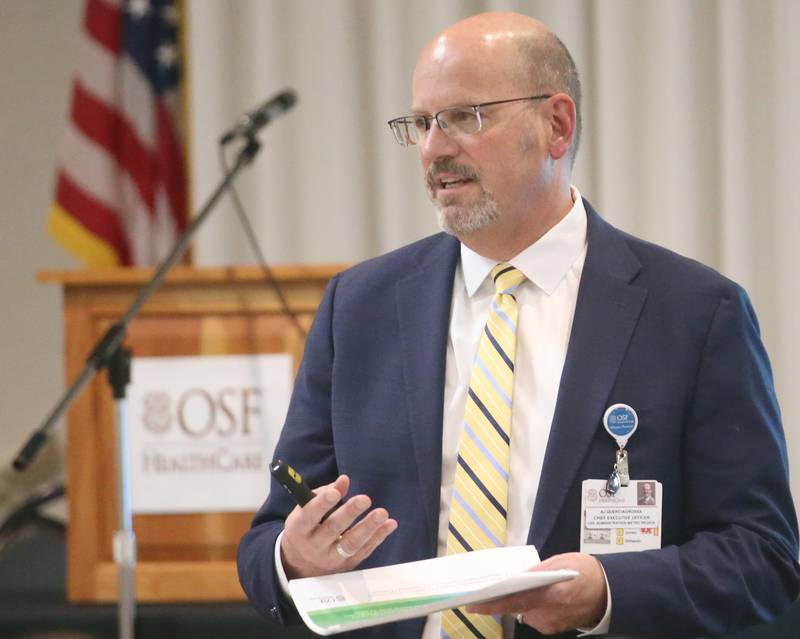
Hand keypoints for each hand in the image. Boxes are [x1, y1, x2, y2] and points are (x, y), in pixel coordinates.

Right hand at [280, 474, 398, 578]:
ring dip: (368, 527)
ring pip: (351, 543)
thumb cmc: (306, 527)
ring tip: (382, 513)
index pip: (310, 515)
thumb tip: (344, 481)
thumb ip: (324, 493)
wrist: (300, 564)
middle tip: (364, 499)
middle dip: (349, 513)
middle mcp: (314, 545)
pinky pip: (364, 550)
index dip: (322, 504)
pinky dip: (378, 537)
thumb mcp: (306, 510)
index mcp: (299, 528)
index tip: (335, 493)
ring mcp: (330, 558)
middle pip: (332, 529)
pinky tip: (389, 524)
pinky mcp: (347, 564)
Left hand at [467, 552, 606, 634]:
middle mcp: (549, 614)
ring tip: (535, 587)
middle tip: (490, 591)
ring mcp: (551, 623)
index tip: (473, 604)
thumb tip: (514, 577)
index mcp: (551, 595)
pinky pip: (534, 616)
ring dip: (523, 600)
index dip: (492, 604)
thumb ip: (536, 571)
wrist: (610, 593)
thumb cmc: (586, 572)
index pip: (514, 601)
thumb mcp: (560, 562)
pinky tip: (544, 596)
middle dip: (504, 598)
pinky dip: (533, 606)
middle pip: (516, 607)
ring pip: (524, 612)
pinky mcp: (553, 628)